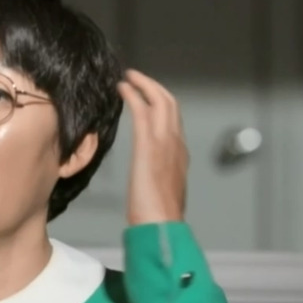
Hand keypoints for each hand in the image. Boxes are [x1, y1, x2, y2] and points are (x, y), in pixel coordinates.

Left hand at [117, 69, 188, 225]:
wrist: (161, 226)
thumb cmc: (158, 218)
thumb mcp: (162, 193)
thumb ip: (158, 179)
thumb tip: (149, 178)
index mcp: (180, 155)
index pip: (173, 120)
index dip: (160, 104)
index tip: (148, 97)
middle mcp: (176, 143)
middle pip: (170, 103)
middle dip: (154, 87)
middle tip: (136, 78)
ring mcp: (165, 142)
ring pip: (160, 101)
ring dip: (143, 85)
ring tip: (128, 77)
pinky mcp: (149, 145)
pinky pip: (143, 110)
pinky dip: (133, 95)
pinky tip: (121, 89)